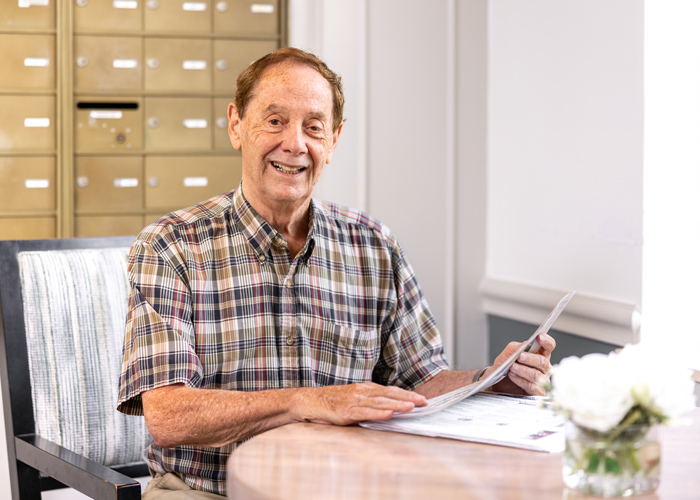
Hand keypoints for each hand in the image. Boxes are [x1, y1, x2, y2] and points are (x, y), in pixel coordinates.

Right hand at [293, 382, 427, 424]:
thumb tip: (390, 410)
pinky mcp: (345, 411)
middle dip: (408, 398)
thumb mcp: (354, 400)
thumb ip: (370, 403)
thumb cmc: (332, 402)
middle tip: (424, 402)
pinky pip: (364, 412)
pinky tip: (388, 414)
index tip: (422, 399)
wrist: (308, 401)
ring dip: (397, 404)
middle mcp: (362, 392)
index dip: (407, 394)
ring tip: (411, 407)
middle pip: (389, 394)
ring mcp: (354, 401)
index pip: (391, 391)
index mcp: (365, 389)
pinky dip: (378, 413)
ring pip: (380, 402)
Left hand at [489, 333, 555, 395]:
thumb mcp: (506, 355)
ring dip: (523, 370)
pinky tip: (512, 376)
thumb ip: (515, 348)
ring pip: (537, 375)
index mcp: (539, 355)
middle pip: (543, 362)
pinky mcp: (537, 393)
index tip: (539, 337)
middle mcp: (544, 368)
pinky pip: (531, 386)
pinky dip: (520, 380)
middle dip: (531, 358)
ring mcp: (542, 381)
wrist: (496, 384)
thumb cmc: (505, 368)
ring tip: (512, 367)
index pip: (548, 347)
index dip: (546, 341)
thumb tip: (523, 345)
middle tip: (520, 356)